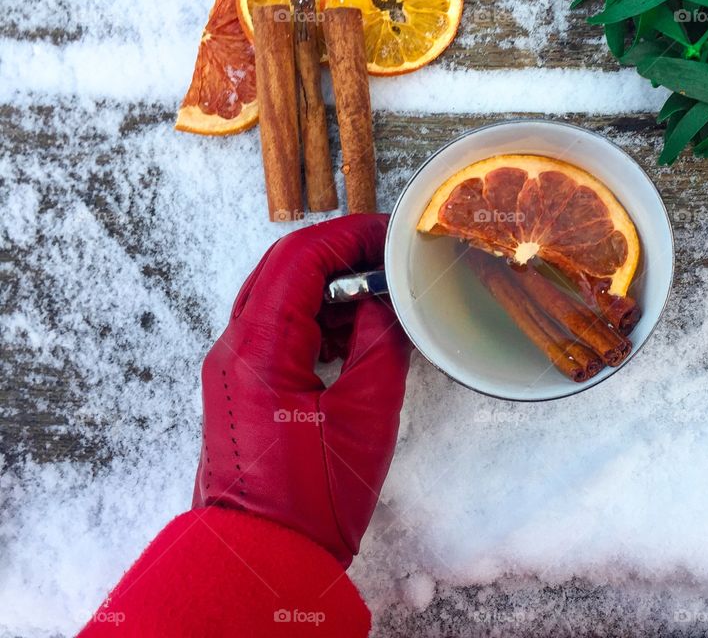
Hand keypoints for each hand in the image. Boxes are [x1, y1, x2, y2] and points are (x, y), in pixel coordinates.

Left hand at [193, 214, 410, 566]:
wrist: (263, 557)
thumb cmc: (314, 498)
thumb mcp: (367, 413)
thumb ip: (380, 343)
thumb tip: (387, 303)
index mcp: (259, 347)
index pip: (298, 258)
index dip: (347, 235)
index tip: (390, 234)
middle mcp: (234, 348)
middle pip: (282, 269)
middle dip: (338, 255)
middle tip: (387, 257)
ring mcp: (233, 368)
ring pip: (278, 298)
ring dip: (328, 288)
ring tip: (380, 296)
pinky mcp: (244, 387)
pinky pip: (277, 331)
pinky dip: (316, 320)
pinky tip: (356, 333)